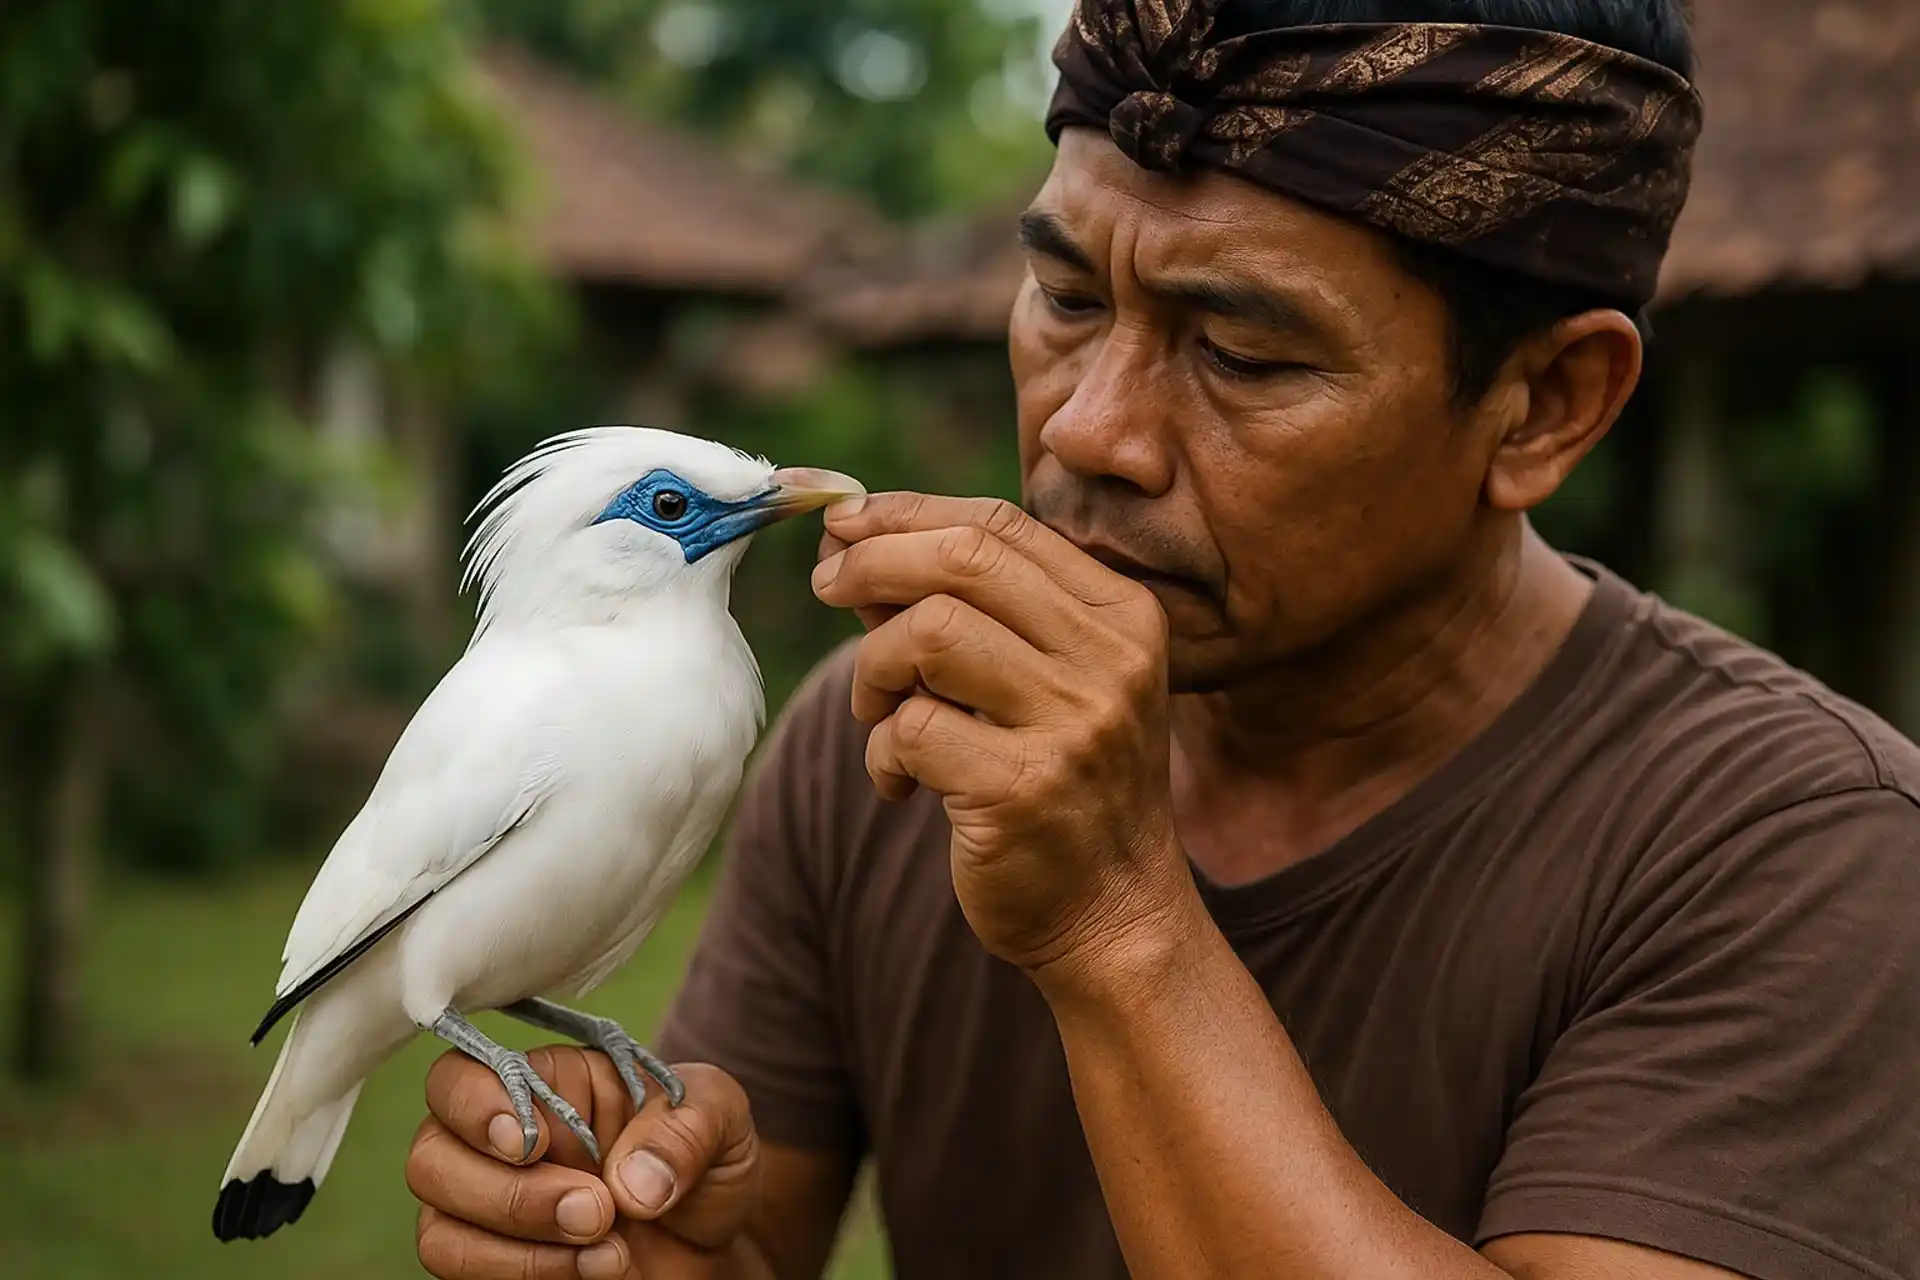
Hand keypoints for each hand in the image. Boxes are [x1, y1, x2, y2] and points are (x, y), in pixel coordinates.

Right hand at [409, 1046, 759, 1278]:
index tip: (534, 1143)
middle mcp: (499, 1145)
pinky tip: (594, 1273)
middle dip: (512, 1195)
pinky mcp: (494, 1268)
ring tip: (610, 1251)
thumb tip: (632, 1182)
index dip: (476, 1107)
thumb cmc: (703, 1165)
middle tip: (597, 1212)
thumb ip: (687, 1127)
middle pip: (430, 1158)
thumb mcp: (721, 1119)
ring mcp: (487, 1212)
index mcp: (545, 1085)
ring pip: (438, 1230)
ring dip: (518, 1251)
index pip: (460, 1076)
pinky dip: (524, 1279)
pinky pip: (461, 1277)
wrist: (712, 1250)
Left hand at [811, 493, 1197, 976]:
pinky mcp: (1023, 791)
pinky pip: (910, 730)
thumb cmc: (1064, 787)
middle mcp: (1111, 661)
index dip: (906, 514)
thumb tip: (855, 544)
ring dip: (875, 666)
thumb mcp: (1041, 683)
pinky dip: (881, 750)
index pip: (1001, 525)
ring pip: (930, 634)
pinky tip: (897, 784)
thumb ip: (967, 612)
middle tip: (826, 585)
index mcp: (1122, 616)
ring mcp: (1074, 725)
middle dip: (872, 563)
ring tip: (877, 711)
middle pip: (962, 560)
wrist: (1116, 917)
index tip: (844, 526)